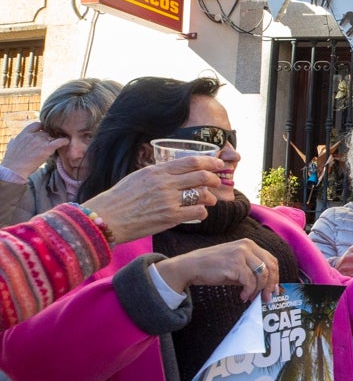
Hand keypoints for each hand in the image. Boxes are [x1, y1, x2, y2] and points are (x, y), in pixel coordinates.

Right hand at [1, 121, 66, 178]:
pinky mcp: (46, 148)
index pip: (37, 125)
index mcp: (24, 134)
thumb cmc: (12, 160)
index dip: (42, 128)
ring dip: (55, 141)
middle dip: (49, 138)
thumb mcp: (11, 146)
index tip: (45, 131)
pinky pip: (59, 142)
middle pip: (46, 133)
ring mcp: (40, 141)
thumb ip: (14, 142)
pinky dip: (64, 141)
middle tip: (51, 143)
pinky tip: (66, 142)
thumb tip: (13, 140)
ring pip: (52, 138)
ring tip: (59, 145)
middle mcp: (33, 135)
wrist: (15, 168)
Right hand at [85, 157, 223, 243]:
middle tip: (217, 183)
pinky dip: (202, 212)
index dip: (210, 162)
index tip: (219, 164)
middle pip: (201, 176)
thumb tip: (178, 171)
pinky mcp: (170, 217)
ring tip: (209, 200)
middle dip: (214, 179)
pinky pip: (197, 212)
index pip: (191, 162)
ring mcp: (169, 200)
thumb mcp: (138, 177)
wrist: (106, 218)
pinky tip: (199, 212)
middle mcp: (165, 183)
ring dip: (210, 197)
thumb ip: (159, 173)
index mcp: (157, 171)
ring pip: (202, 194)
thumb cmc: (120, 199)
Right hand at [154, 239, 280, 301]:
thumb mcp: (236, 264)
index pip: (271, 260)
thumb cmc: (213, 267)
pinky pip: (250, 282)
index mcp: (249, 244)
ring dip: (259, 290)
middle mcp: (247, 246)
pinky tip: (242, 296)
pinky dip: (249, 292)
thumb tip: (267, 286)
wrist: (191, 266)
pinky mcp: (235, 264)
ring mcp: (241, 254)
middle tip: (267, 298)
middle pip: (270, 267)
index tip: (274, 290)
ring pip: (262, 275)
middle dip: (270, 285)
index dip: (275, 276)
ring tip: (251, 298)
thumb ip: (251, 270)